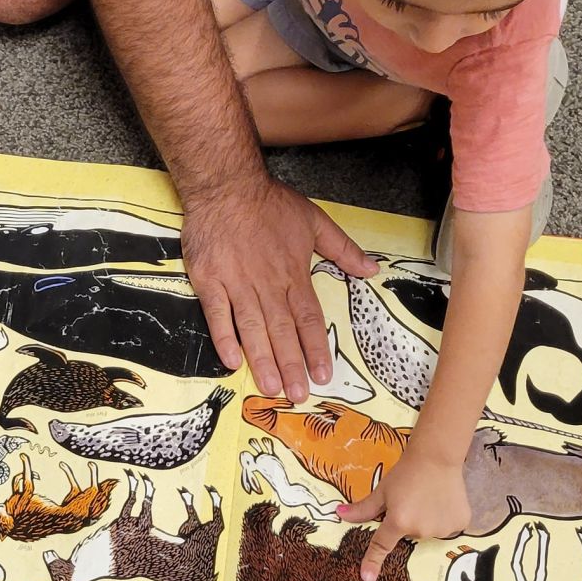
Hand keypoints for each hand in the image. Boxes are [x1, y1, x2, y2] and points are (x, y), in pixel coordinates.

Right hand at [181, 176, 375, 400]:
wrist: (225, 186)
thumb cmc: (269, 202)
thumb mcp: (314, 220)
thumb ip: (343, 249)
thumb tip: (372, 270)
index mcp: (293, 273)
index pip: (309, 318)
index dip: (316, 348)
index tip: (323, 375)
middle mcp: (267, 284)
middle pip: (282, 331)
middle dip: (292, 365)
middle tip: (298, 395)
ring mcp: (236, 283)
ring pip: (253, 329)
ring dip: (263, 360)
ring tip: (272, 388)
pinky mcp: (209, 281)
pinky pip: (217, 315)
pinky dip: (224, 338)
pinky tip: (233, 361)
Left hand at [338, 450, 471, 580]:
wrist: (437, 456)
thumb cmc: (405, 472)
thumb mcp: (382, 491)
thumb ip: (363, 508)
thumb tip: (339, 514)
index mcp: (399, 522)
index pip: (382, 545)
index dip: (373, 562)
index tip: (367, 578)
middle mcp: (421, 530)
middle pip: (410, 534)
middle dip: (408, 521)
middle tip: (412, 500)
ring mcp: (443, 529)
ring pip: (430, 531)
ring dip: (427, 520)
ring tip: (429, 497)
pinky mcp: (461, 523)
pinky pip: (449, 527)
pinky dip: (445, 517)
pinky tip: (444, 500)